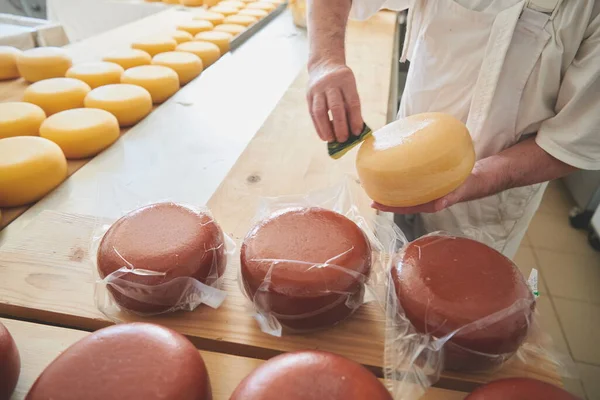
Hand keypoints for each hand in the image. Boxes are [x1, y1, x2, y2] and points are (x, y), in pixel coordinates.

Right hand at [307, 62, 362, 142]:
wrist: (324, 65)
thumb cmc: (342, 82)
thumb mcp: (350, 87)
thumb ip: (351, 106)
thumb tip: (354, 130)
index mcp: (346, 80)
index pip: (352, 102)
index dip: (355, 119)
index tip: (357, 133)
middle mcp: (331, 83)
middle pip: (336, 107)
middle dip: (340, 126)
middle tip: (344, 139)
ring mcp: (318, 89)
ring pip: (320, 111)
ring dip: (326, 128)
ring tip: (332, 140)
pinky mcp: (309, 95)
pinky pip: (312, 113)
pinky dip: (318, 127)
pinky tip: (324, 136)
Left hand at [371, 163, 493, 213]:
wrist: (484, 175)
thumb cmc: (474, 184)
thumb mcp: (463, 190)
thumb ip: (452, 197)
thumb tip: (439, 205)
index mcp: (431, 203)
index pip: (406, 207)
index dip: (389, 206)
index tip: (374, 203)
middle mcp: (426, 196)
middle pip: (401, 198)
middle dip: (385, 195)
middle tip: (368, 188)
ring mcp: (428, 187)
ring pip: (406, 188)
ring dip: (392, 184)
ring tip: (377, 176)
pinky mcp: (430, 177)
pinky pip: (414, 176)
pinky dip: (404, 172)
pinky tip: (397, 164)